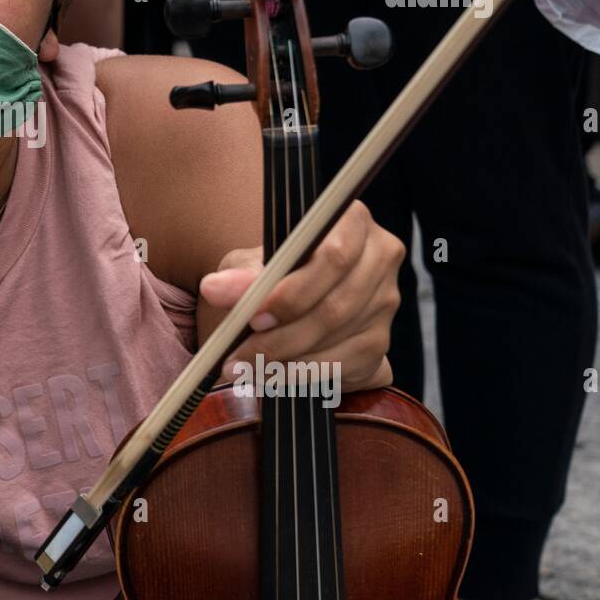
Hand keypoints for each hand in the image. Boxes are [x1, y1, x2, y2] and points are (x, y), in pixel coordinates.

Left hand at [198, 200, 401, 392]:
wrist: (291, 295)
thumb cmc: (273, 269)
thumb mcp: (251, 263)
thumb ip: (238, 274)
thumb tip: (214, 288)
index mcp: (353, 222)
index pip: (334, 257)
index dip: (294, 292)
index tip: (253, 317)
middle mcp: (379, 258)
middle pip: (337, 306)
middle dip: (282, 336)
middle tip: (239, 354)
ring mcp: (385, 302)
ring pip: (338, 339)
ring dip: (285, 361)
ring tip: (243, 368)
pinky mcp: (380, 340)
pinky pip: (344, 365)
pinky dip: (301, 375)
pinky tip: (269, 377)